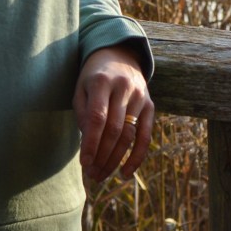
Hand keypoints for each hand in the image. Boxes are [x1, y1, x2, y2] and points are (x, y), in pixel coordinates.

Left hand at [74, 46, 152, 183]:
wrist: (120, 56)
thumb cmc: (93, 77)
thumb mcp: (81, 88)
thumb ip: (82, 114)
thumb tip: (88, 146)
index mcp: (102, 81)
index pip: (97, 118)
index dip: (90, 143)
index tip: (84, 163)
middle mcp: (124, 88)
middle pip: (114, 129)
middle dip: (102, 156)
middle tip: (91, 175)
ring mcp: (140, 97)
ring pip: (129, 135)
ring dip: (115, 159)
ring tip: (101, 175)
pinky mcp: (150, 105)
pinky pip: (146, 135)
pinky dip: (137, 157)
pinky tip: (126, 173)